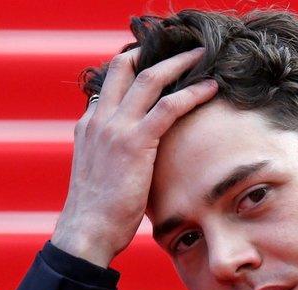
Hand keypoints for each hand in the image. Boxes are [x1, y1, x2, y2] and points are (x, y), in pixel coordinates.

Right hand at [51, 46, 218, 267]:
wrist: (86, 231)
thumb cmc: (97, 213)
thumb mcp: (99, 175)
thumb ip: (112, 156)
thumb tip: (133, 159)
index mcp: (89, 126)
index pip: (111, 84)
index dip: (133, 69)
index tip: (157, 66)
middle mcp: (99, 119)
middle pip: (125, 68)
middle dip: (154, 53)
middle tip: (181, 51)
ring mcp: (115, 128)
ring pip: (149, 79)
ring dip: (178, 64)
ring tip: (200, 57)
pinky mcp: (134, 143)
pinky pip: (168, 107)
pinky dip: (192, 93)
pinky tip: (210, 89)